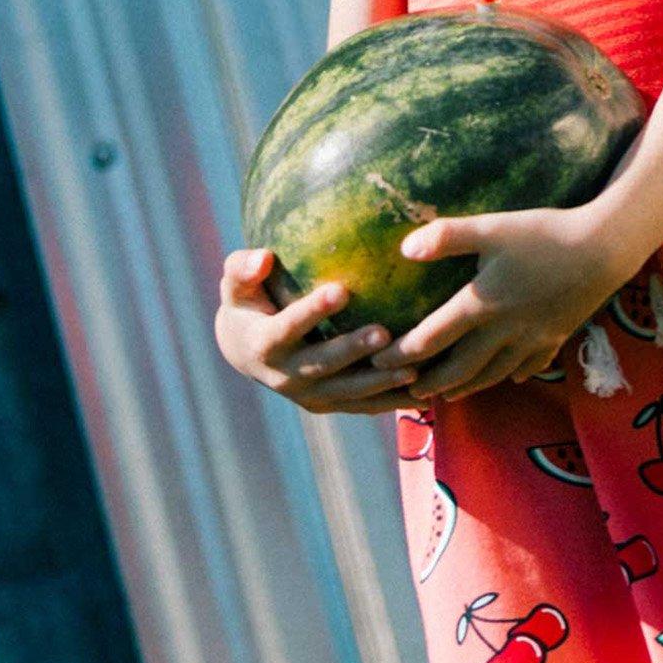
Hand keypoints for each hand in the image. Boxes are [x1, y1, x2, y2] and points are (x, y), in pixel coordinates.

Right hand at [213, 248, 422, 414]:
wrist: (246, 351)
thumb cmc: (248, 301)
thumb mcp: (236, 284)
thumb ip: (243, 268)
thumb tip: (262, 257)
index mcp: (264, 344)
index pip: (288, 327)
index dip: (312, 311)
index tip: (340, 289)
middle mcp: (285, 376)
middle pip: (322, 365)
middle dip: (352, 350)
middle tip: (384, 333)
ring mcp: (308, 395)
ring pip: (347, 392)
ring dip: (379, 382)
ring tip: (414, 368)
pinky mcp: (329, 404)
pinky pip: (363, 406)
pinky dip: (391, 402)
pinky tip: (426, 393)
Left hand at [368, 206, 630, 403]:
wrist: (604, 250)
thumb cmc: (544, 234)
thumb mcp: (492, 227)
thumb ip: (447, 237)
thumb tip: (404, 249)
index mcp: (481, 304)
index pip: (432, 338)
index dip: (402, 354)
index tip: (378, 362)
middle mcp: (504, 331)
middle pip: (460, 368)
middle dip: (431, 383)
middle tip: (408, 391)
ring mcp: (532, 339)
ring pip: (492, 375)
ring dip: (466, 387)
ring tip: (448, 394)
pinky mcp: (556, 338)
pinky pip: (529, 367)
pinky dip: (511, 376)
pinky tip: (506, 378)